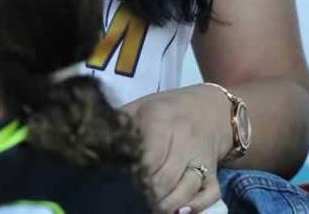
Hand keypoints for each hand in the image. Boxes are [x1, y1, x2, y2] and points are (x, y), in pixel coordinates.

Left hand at [123, 85, 231, 213]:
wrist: (210, 108)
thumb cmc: (165, 109)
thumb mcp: (139, 106)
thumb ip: (118, 122)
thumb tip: (94, 139)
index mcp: (161, 122)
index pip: (148, 157)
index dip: (135, 176)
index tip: (120, 185)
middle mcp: (184, 142)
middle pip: (166, 177)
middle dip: (149, 195)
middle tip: (131, 203)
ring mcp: (202, 159)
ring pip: (188, 188)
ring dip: (169, 204)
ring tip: (150, 209)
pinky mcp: (215, 172)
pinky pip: (211, 193)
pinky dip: (197, 205)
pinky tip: (180, 211)